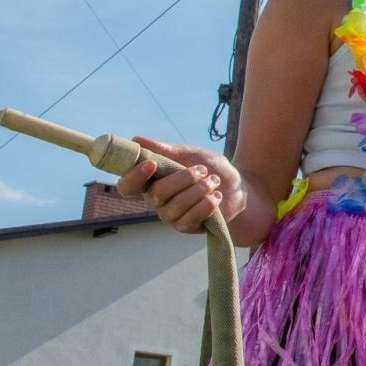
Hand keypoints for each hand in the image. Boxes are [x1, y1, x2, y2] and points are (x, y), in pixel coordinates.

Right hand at [115, 137, 245, 232]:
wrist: (238, 187)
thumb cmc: (210, 170)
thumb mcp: (191, 154)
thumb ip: (166, 150)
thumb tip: (136, 139)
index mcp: (152, 182)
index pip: (127, 186)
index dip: (134, 176)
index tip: (151, 164)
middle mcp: (156, 201)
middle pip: (156, 193)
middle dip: (183, 178)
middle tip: (202, 170)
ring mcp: (171, 216)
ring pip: (175, 206)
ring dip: (200, 190)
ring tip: (214, 181)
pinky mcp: (186, 227)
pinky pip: (191, 218)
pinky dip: (207, 204)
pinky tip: (216, 196)